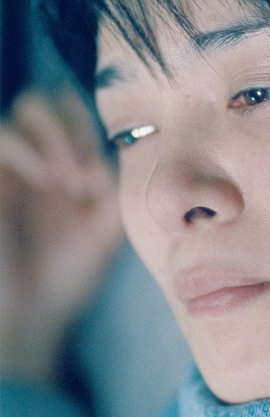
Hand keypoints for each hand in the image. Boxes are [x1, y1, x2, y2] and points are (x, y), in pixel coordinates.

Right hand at [1, 88, 122, 382]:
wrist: (31, 314)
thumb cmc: (67, 275)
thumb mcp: (105, 229)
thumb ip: (111, 188)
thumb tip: (106, 154)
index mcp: (66, 167)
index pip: (75, 114)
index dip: (93, 127)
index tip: (101, 170)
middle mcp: (38, 159)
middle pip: (51, 101)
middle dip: (75, 129)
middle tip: (85, 177)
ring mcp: (11, 168)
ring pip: (27, 108)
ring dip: (56, 136)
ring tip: (70, 181)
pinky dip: (23, 146)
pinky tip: (46, 178)